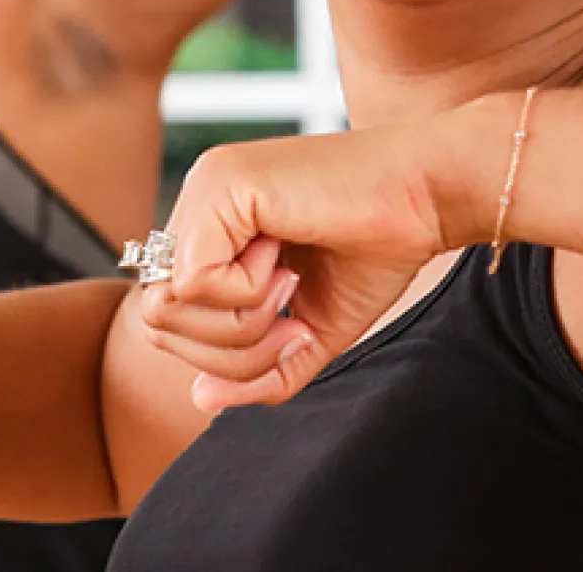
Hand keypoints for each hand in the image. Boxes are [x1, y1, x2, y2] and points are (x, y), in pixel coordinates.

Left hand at [139, 124, 454, 410]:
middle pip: (155, 319)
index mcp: (212, 225)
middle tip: (289, 318)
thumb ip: (258, 367)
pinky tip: (285, 260)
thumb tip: (200, 397)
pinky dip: (246, 293)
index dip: (223, 353)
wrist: (427, 194)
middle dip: (227, 349)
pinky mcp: (222, 185)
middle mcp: (197, 199)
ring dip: (239, 322)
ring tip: (288, 284)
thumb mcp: (309, 328)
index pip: (168, 318)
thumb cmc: (376, 247)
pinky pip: (194, 280)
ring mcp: (204, 186)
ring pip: (165, 304)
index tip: (290, 330)